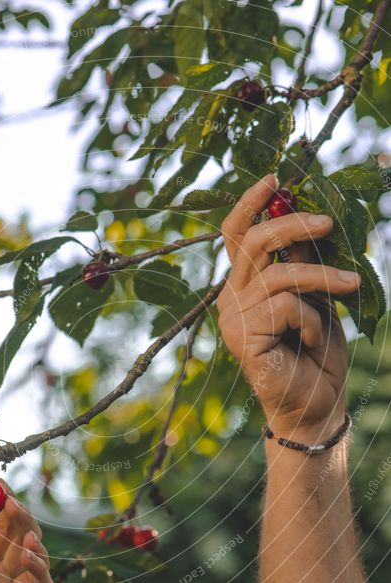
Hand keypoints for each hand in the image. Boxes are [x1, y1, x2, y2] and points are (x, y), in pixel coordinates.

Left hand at [0, 480, 52, 582]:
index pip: (4, 528)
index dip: (7, 506)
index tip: (1, 485)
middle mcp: (0, 577)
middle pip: (24, 541)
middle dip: (24, 520)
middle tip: (14, 505)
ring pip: (38, 566)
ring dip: (37, 548)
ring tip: (28, 538)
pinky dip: (40, 575)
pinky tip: (29, 560)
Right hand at [217, 175, 361, 442]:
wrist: (315, 403)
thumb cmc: (316, 350)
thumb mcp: (316, 295)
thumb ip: (303, 262)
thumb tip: (306, 220)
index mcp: (244, 283)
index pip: (236, 234)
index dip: (250, 202)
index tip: (274, 178)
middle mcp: (231, 297)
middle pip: (253, 242)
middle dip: (294, 225)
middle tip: (329, 224)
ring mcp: (234, 319)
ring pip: (279, 274)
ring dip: (323, 277)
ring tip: (351, 287)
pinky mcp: (244, 339)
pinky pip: (285, 306)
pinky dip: (312, 318)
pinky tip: (313, 338)